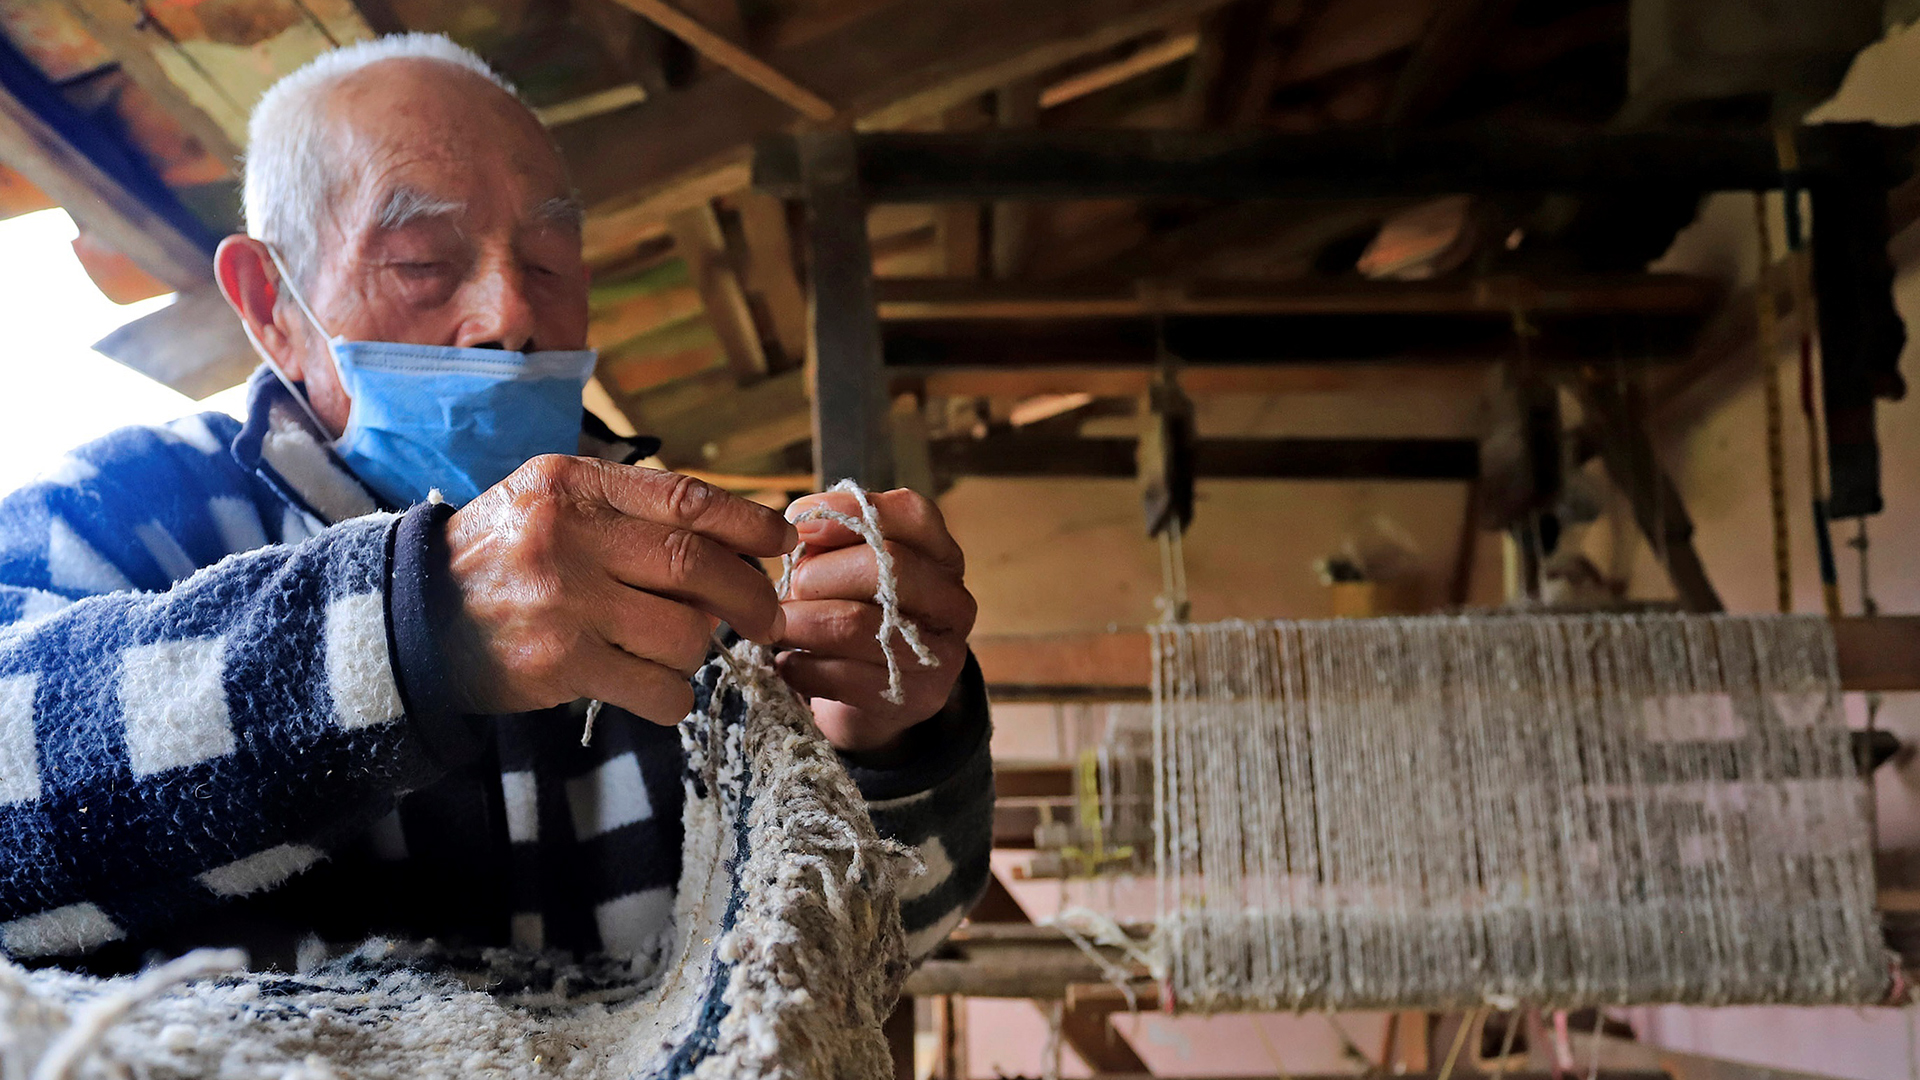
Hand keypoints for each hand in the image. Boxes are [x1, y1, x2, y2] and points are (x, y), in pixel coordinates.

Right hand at [440, 456, 796, 721]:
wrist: (408, 618)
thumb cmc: (501, 557)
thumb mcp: (550, 503)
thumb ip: (628, 510)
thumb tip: (733, 542)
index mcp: (573, 484)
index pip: (685, 499)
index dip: (748, 523)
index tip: (784, 542)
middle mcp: (569, 535)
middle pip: (698, 567)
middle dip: (750, 598)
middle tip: (768, 620)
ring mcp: (564, 602)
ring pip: (685, 634)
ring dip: (700, 650)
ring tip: (677, 649)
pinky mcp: (560, 664)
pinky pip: (657, 689)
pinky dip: (674, 696)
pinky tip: (657, 689)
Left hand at [776, 488, 975, 753]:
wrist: (877, 693)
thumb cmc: (856, 612)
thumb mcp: (845, 568)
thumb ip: (827, 541)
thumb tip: (797, 524)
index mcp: (941, 554)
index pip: (911, 513)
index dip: (849, 512)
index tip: (795, 523)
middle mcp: (954, 600)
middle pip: (889, 564)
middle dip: (821, 574)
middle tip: (788, 589)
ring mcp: (943, 652)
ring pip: (860, 624)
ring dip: (803, 624)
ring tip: (777, 626)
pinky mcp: (920, 697)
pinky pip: (849, 677)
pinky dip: (805, 668)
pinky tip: (789, 664)